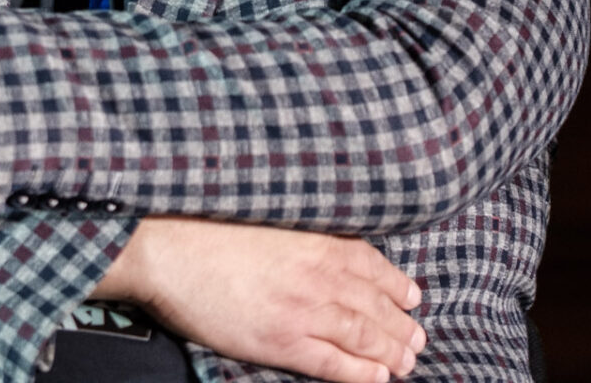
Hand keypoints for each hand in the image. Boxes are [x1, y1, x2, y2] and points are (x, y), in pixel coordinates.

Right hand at [95, 216, 425, 382]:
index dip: (396, 284)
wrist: (172, 250)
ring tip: (407, 362)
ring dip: (390, 351)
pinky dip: (359, 373)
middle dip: (400, 325)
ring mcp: (303, 311)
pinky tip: (377, 379)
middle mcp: (319, 276)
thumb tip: (329, 252)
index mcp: (317, 242)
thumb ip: (305, 238)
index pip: (372, 264)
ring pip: (362, 335)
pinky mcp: (281, 341)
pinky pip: (332, 363)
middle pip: (374, 305)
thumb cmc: (211, 231)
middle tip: (418, 340)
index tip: (412, 296)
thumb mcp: (271, 222)